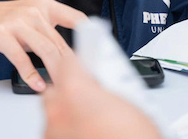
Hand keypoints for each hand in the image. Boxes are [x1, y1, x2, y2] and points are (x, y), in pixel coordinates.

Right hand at [0, 0, 86, 91]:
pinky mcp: (2, 35)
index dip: (90, 36)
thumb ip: (51, 31)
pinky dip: (31, 74)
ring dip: (56, 71)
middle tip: (82, 81)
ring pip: (45, 50)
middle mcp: (34, 11)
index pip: (76, 19)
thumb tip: (72, 54)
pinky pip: (21, 58)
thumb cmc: (6, 21)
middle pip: (60, 42)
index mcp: (46, 6)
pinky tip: (38, 84)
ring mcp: (17, 22)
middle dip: (72, 65)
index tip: (98, 52)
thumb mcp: (32, 17)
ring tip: (63, 86)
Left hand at [42, 52, 161, 138]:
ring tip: (99, 120)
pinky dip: (70, 132)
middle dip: (74, 87)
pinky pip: (57, 133)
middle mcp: (57, 111)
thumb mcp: (130, 99)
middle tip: (98, 93)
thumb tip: (105, 74)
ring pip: (55, 112)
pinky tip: (92, 134)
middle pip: (57, 86)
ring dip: (71, 112)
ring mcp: (53, 134)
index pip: (68, 59)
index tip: (90, 57)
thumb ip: (110, 81)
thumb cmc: (135, 138)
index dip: (82, 59)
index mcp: (75, 90)